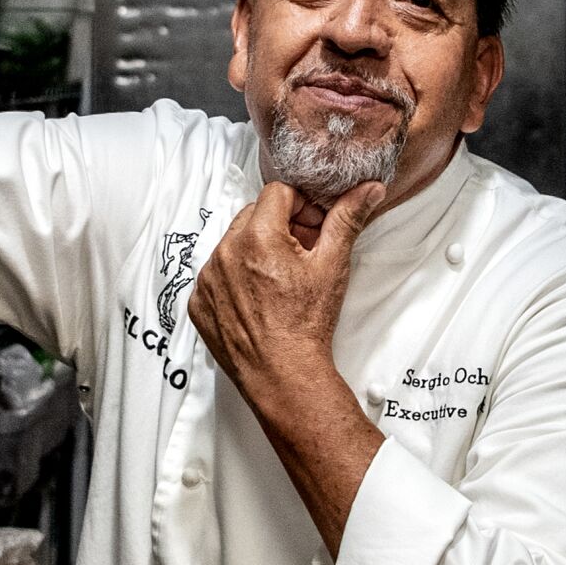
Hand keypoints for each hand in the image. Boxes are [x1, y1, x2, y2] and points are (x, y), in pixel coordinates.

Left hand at [189, 179, 388, 549]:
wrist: (284, 374)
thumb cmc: (307, 324)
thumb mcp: (332, 265)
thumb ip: (347, 219)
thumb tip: (367, 190)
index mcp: (257, 236)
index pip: (277, 193)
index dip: (300, 205)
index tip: (311, 227)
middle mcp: (225, 252)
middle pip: (253, 215)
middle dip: (279, 227)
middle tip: (300, 254)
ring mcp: (207, 279)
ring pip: (233, 244)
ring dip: (255, 251)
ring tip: (279, 281)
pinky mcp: (198, 302)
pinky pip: (216, 274)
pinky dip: (234, 278)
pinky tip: (258, 298)